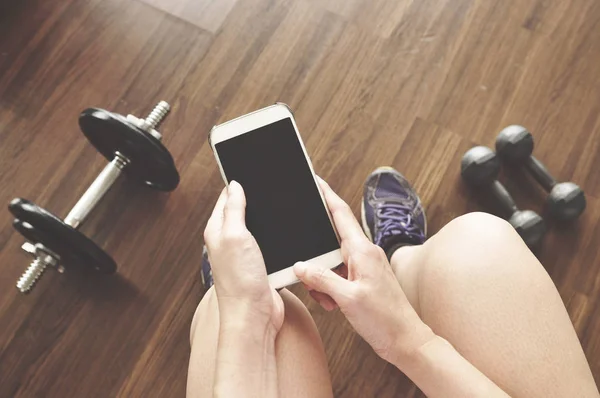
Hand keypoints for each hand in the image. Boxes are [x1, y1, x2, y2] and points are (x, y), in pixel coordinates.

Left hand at [204, 181, 283, 333]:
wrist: (255, 315)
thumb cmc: (240, 281)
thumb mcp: (235, 235)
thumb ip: (234, 209)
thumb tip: (234, 185)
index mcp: (217, 230)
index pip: (226, 198)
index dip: (238, 184)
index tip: (250, 170)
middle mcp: (230, 241)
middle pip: (243, 211)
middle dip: (255, 200)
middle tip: (268, 187)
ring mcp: (246, 254)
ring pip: (258, 228)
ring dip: (267, 221)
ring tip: (276, 208)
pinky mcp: (261, 265)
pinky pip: (270, 245)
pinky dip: (277, 238)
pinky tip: (284, 233)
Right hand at [294, 179, 434, 362]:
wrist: (406, 341)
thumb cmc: (385, 320)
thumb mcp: (347, 299)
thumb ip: (321, 279)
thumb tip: (301, 266)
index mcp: (363, 251)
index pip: (341, 213)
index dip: (326, 195)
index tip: (315, 180)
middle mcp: (365, 254)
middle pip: (330, 241)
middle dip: (316, 257)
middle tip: (311, 278)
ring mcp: (365, 267)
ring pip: (332, 262)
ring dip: (323, 278)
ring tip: (329, 300)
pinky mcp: (364, 280)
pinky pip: (339, 274)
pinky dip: (331, 287)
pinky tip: (334, 303)